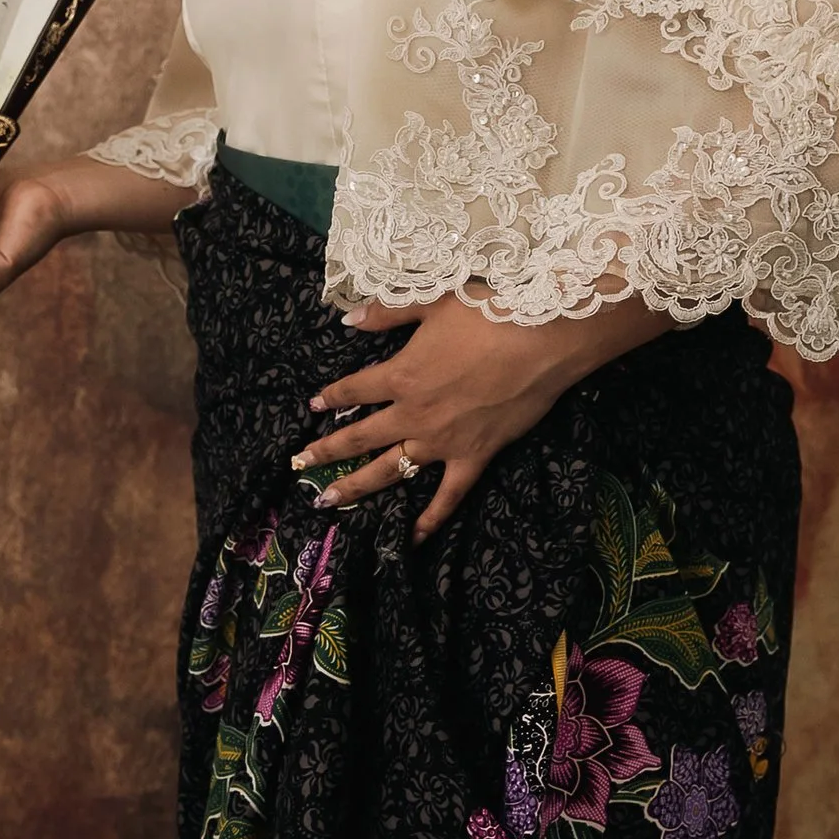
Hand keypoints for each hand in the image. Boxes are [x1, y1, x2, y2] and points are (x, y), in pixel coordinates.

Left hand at [292, 288, 673, 540]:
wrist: (540, 341)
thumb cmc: (488, 315)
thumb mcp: (433, 301)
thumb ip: (387, 312)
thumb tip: (348, 318)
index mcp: (401, 375)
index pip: (354, 389)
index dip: (331, 396)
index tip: (314, 406)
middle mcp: (413, 414)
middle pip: (360, 436)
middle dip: (325, 450)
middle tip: (298, 464)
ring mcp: (441, 441)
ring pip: (390, 470)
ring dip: (356, 486)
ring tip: (326, 500)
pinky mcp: (473, 457)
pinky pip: (448, 495)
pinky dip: (431, 518)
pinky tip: (413, 537)